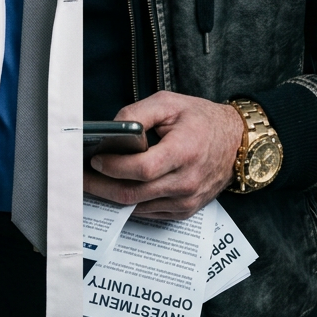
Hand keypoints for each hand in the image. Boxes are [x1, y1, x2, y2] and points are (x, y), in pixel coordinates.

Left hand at [84, 91, 243, 218]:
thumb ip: (137, 114)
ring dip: (111, 196)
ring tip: (93, 181)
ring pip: (138, 207)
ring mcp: (186, 200)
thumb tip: (110, 130)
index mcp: (184, 152)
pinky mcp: (184, 210)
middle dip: (101, 186)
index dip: (113, 167)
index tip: (94, 159)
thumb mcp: (169, 103)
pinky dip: (129, 203)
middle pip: (133, 193)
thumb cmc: (201, 120)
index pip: (141, 169)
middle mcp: (186, 182)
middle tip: (81, 177)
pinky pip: (149, 213)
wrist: (235, 142)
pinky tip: (116, 189)